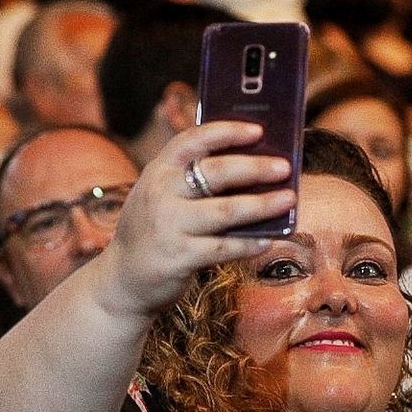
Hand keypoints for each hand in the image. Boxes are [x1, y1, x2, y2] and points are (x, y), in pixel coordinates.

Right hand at [95, 120, 294, 321]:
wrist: (122, 281)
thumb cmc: (154, 232)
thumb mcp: (162, 196)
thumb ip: (194, 182)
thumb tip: (253, 168)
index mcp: (158, 170)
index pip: (192, 140)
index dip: (226, 132)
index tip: (257, 131)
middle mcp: (160, 194)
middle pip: (216, 173)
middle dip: (255, 168)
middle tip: (285, 167)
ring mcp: (169, 226)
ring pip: (226, 211)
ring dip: (262, 205)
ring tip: (289, 200)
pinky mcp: (179, 258)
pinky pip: (224, 247)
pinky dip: (249, 243)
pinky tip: (270, 239)